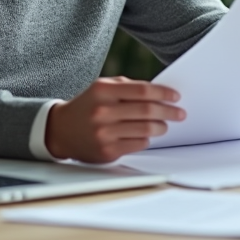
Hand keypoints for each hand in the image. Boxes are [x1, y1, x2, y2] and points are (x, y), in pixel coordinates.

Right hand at [44, 76, 184, 162]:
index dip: (164, 93)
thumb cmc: (88, 105)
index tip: (176, 96)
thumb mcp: (103, 88)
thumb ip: (129, 87)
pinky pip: (138, 144)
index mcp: (103, 91)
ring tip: (164, 125)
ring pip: (146, 130)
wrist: (60, 130)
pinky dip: (146, 139)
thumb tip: (160, 93)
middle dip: (169, 112)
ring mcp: (104, 133)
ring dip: (161, 127)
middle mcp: (103, 112)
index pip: (143, 91)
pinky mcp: (107, 151)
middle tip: (179, 113)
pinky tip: (146, 135)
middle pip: (147, 111)